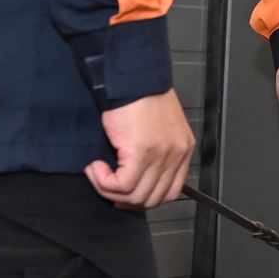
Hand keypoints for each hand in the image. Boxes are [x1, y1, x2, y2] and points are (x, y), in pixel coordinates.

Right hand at [87, 91, 194, 209]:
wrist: (130, 77)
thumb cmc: (139, 95)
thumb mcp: (157, 127)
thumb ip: (155, 152)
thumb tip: (136, 177)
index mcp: (182, 148)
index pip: (170, 192)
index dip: (144, 198)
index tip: (126, 192)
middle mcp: (176, 154)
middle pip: (153, 199)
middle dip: (125, 199)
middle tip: (107, 186)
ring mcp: (161, 155)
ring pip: (136, 196)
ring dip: (110, 190)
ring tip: (98, 173)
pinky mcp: (141, 152)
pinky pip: (122, 185)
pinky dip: (104, 182)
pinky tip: (96, 167)